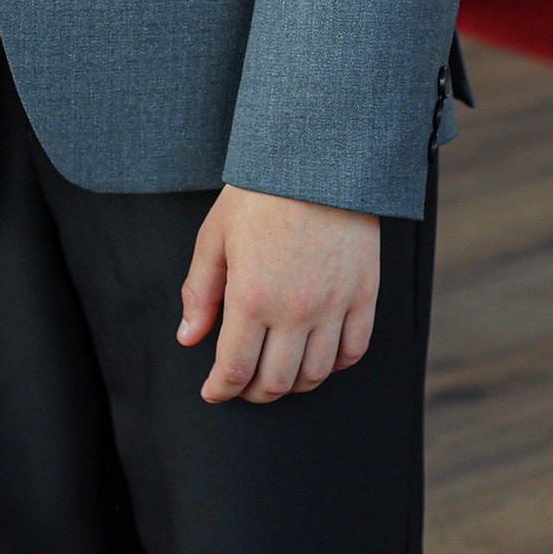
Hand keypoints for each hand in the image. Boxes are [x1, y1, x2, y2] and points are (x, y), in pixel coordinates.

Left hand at [178, 186, 380, 404]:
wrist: (317, 160)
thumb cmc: (260, 194)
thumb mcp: (216, 236)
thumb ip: (200, 292)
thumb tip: (188, 339)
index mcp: (252, 296)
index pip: (235, 369)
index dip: (221, 389)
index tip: (213, 391)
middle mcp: (295, 310)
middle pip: (275, 382)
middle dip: (253, 393)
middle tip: (242, 386)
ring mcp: (334, 305)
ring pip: (314, 374)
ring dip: (292, 385)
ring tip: (277, 372)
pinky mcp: (364, 294)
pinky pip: (353, 351)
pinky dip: (333, 365)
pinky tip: (316, 354)